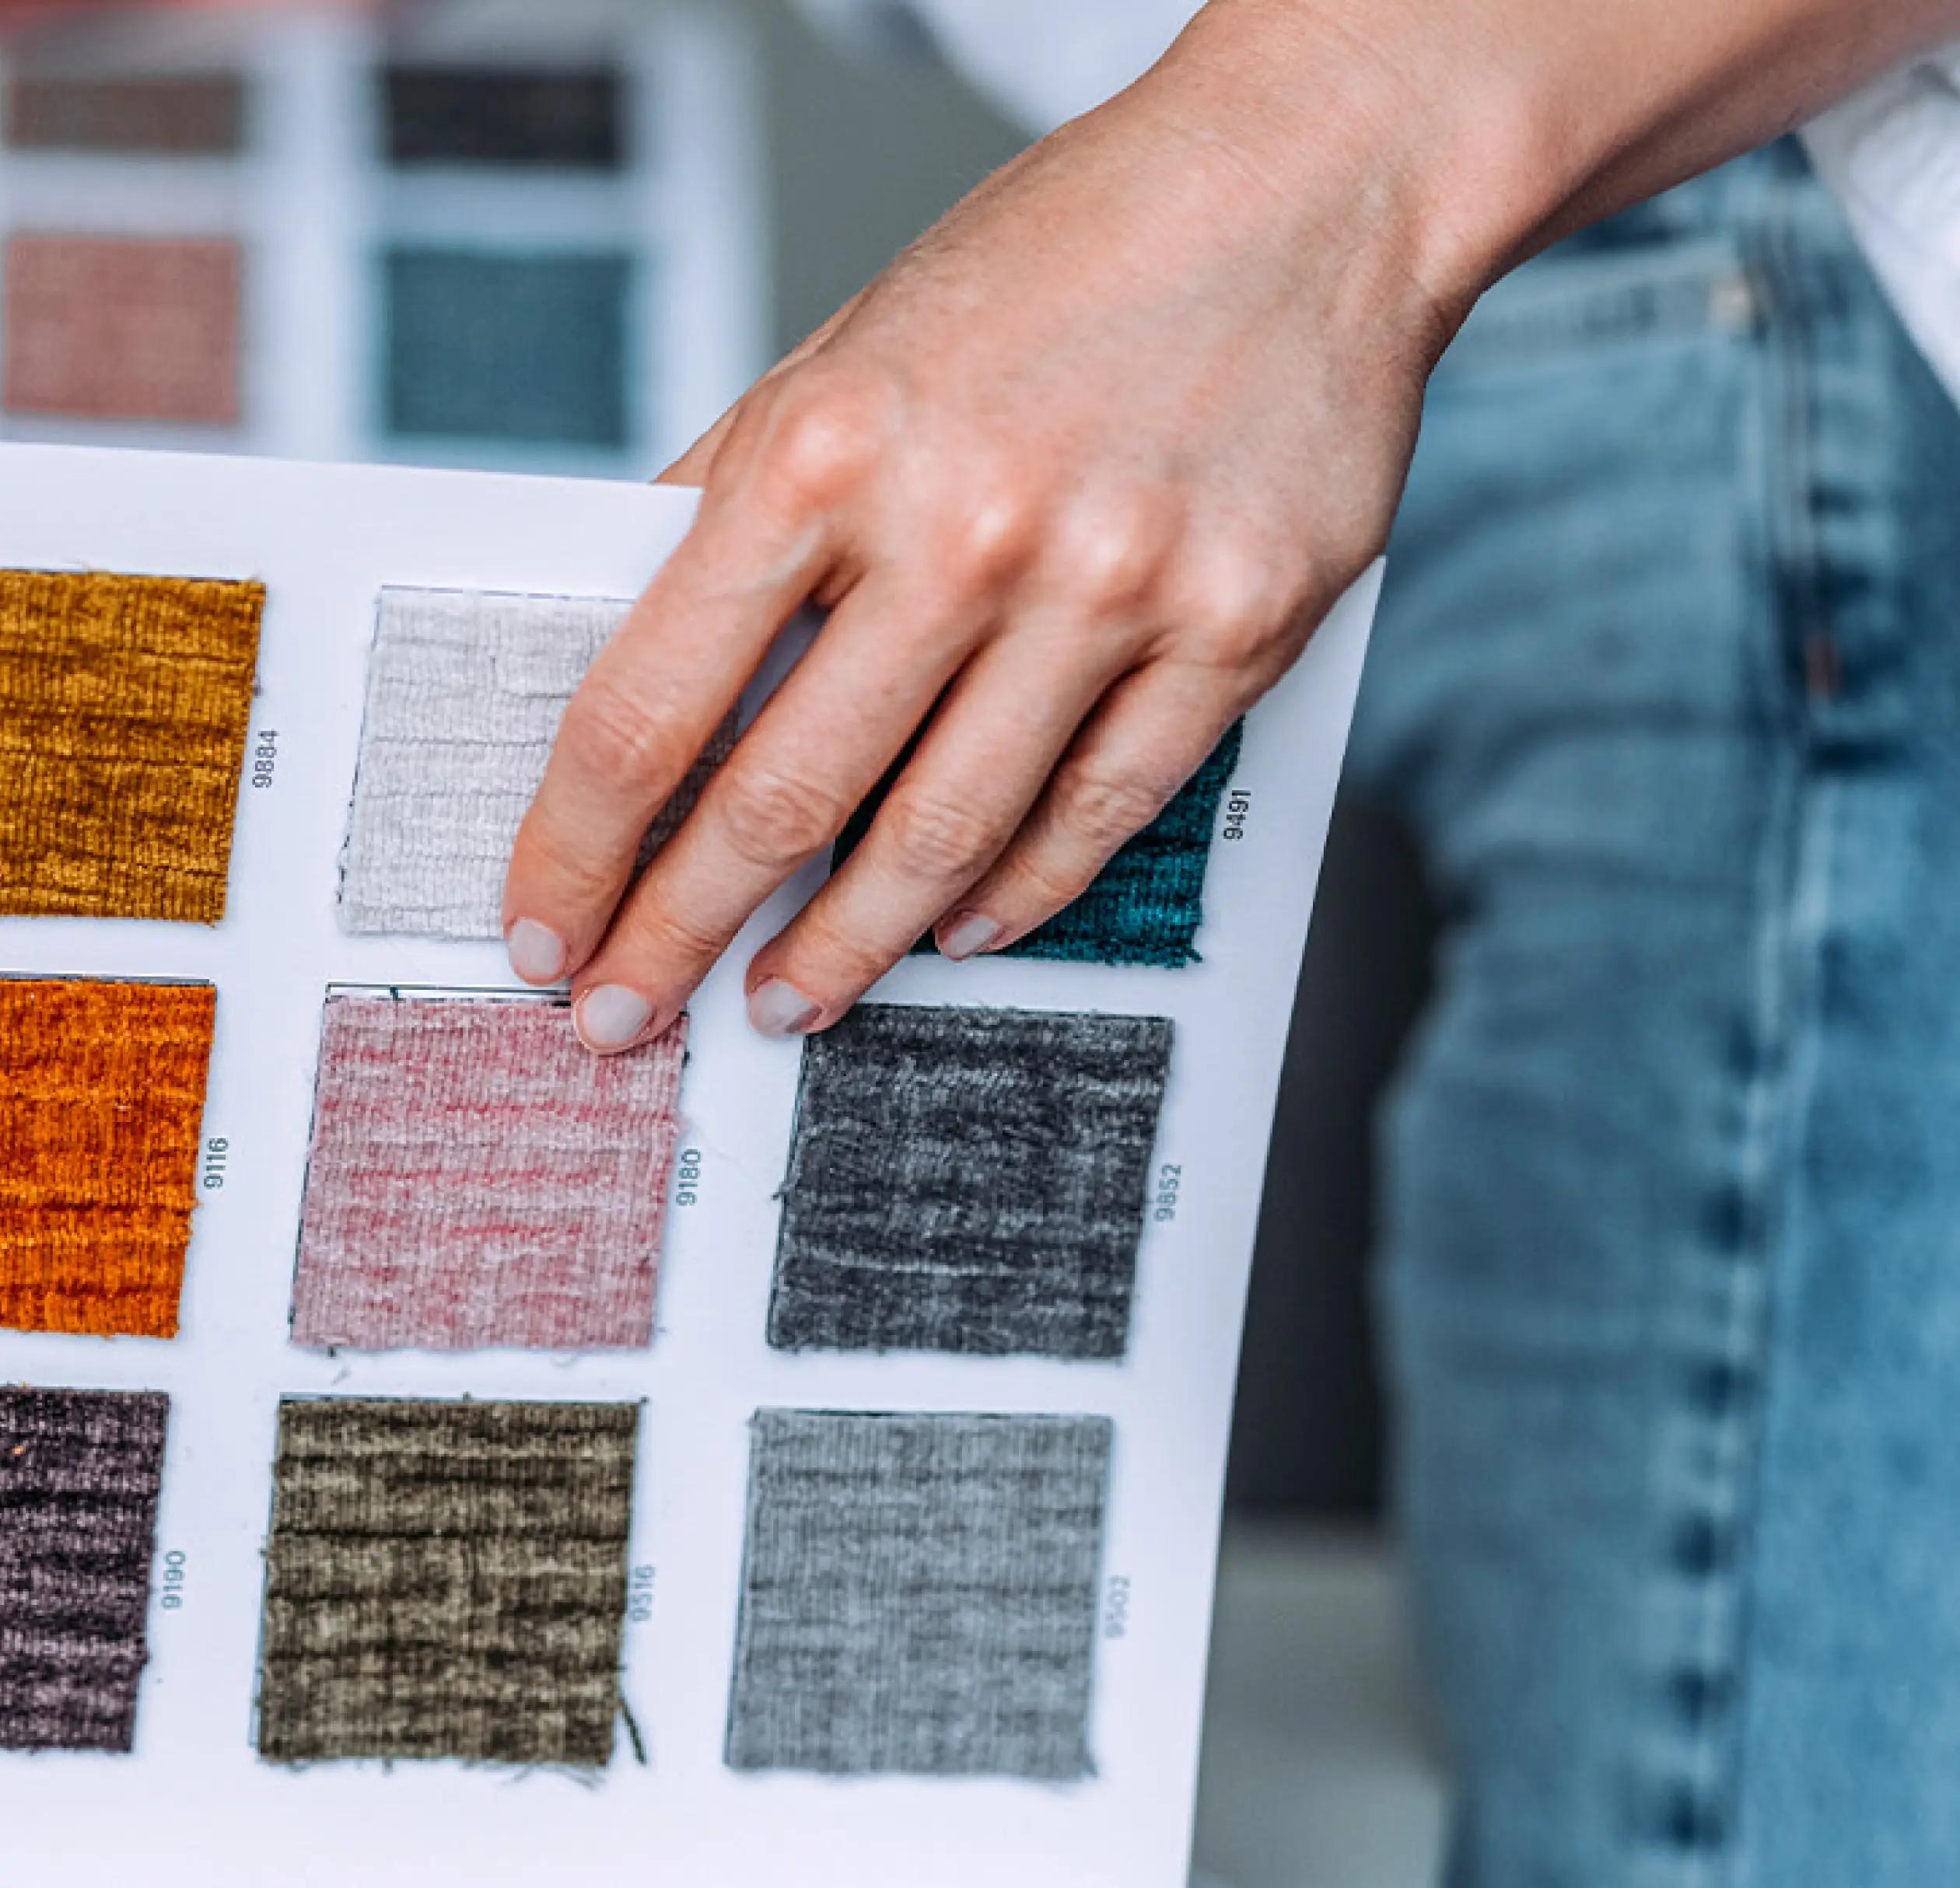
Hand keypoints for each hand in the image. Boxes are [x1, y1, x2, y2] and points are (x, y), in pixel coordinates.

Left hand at [504, 0, 1959, 1052]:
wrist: (1302, 184)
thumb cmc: (1063, 259)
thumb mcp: (851, 345)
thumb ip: (740, 500)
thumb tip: (641, 652)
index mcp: (828, 445)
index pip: (651, 702)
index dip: (579, 846)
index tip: (545, 925)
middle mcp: (966, 526)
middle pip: (780, 801)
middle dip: (682, 934)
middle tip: (631, 1011)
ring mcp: (1111, 588)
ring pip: (944, 839)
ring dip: (846, 948)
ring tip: (789, 998)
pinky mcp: (1234, 630)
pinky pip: (1099, 812)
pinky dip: (1016, 892)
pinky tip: (961, 927)